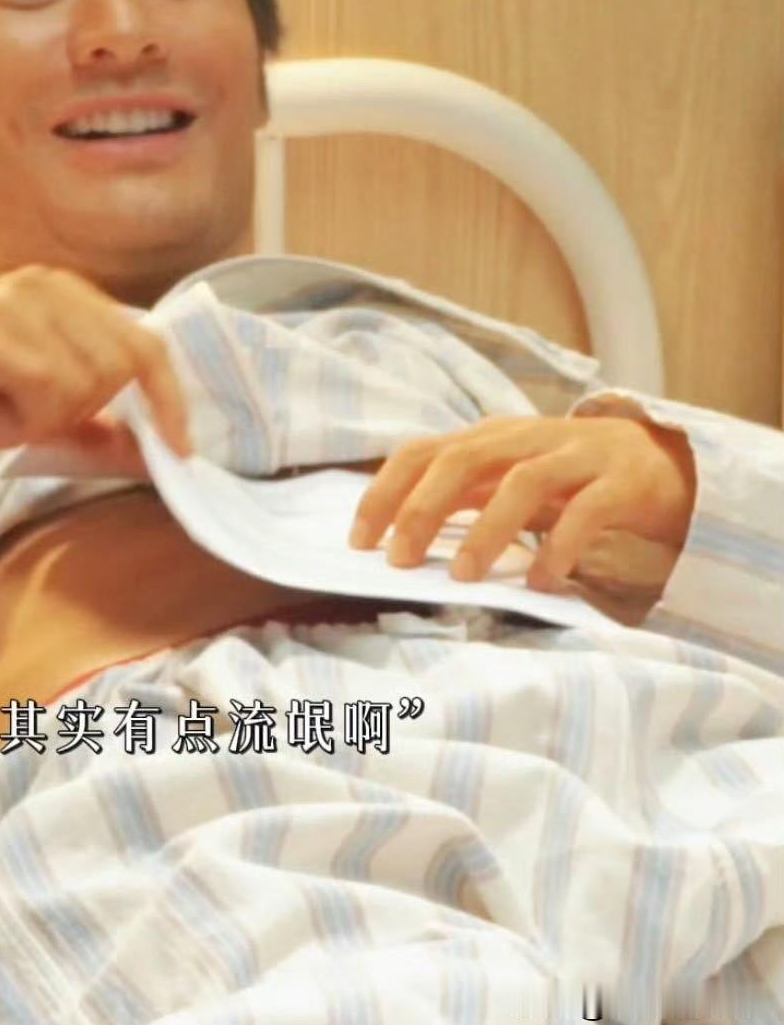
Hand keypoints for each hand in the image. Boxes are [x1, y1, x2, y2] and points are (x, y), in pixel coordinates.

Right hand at [0, 260, 189, 459]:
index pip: (146, 341)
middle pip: (121, 367)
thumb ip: (92, 425)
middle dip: (85, 412)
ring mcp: (18, 299)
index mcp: (67, 295)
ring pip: (86, 383)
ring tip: (0, 404)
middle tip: (27, 416)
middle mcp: (50, 284)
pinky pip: (47, 387)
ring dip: (49, 416)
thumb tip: (151, 453)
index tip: (182, 448)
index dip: (170, 396)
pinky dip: (26, 416)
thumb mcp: (32, 415)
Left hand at [348, 409, 695, 592]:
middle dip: (423, 509)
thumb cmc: (572, 477)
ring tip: (463, 577)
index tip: (359, 541)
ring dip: (486, 529)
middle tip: (399, 562)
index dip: (387, 491)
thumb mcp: (510, 478)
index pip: (424, 451)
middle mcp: (527, 440)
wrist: (663, 459)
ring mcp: (576, 457)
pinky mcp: (620, 482)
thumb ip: (465, 497)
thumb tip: (398, 539)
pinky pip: (585, 511)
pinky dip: (559, 547)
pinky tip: (542, 584)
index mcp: (492, 440)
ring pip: (521, 481)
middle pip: (463, 460)